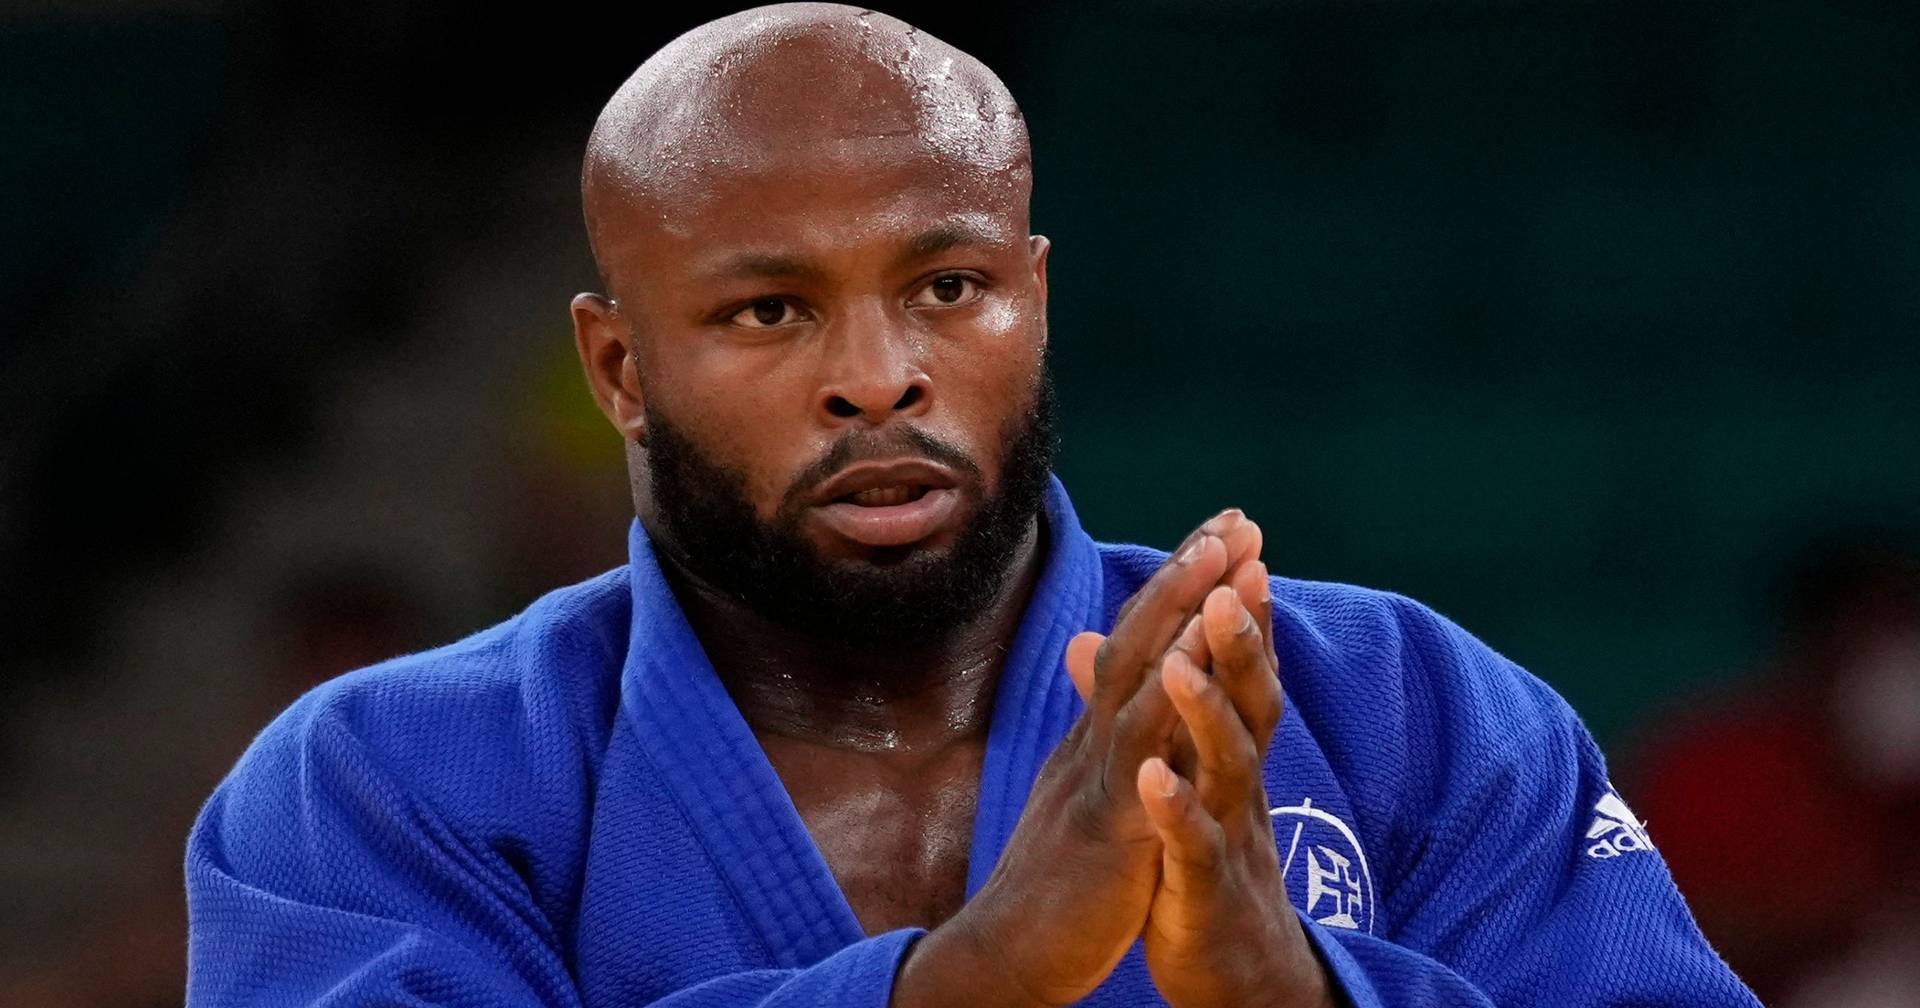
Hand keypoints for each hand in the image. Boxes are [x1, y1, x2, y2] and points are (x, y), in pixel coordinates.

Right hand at [894, 512, 1237, 1007]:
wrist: (1010, 953)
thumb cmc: (1055, 878)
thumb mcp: (1086, 794)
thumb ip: (1102, 733)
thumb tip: (1107, 678)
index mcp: (1101, 736)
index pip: (1145, 642)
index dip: (1183, 585)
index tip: (1224, 532)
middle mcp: (1097, 740)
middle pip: (1142, 639)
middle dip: (1189, 575)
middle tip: (1236, 519)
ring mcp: (1099, 777)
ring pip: (1142, 682)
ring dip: (1180, 618)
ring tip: (1218, 564)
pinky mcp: (1107, 826)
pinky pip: (1139, 761)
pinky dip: (1164, 710)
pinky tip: (1194, 670)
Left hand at [1138, 572, 1332, 1007]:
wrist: (1237, 976)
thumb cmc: (1203, 869)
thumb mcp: (1181, 782)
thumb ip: (1154, 713)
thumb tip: (1096, 639)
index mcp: (1228, 757)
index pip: (1238, 670)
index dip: (1239, 607)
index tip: (1236, 538)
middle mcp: (1241, 786)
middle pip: (1251, 699)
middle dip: (1242, 636)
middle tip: (1235, 569)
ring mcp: (1230, 836)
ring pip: (1230, 764)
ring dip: (1207, 710)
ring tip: (1182, 661)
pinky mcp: (1205, 892)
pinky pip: (1193, 847)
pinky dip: (1176, 810)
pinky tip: (1152, 778)